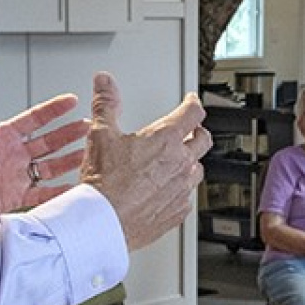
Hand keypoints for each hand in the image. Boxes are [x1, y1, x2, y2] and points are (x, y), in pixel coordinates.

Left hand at [0, 79, 90, 224]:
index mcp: (2, 136)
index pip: (34, 119)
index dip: (53, 110)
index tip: (71, 101)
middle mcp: (12, 155)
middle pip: (48, 141)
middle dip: (69, 133)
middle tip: (88, 126)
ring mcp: (16, 175)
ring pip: (50, 166)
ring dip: (68, 159)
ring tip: (87, 153)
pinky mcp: (14, 196)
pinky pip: (41, 193)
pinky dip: (58, 191)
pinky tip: (72, 186)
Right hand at [78, 72, 211, 249]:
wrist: (103, 221)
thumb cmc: (103, 182)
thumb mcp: (101, 134)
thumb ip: (106, 104)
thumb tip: (105, 83)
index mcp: (166, 139)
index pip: (193, 113)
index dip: (193, 103)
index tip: (191, 101)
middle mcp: (180, 163)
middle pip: (203, 141)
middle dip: (198, 132)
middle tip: (191, 130)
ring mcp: (182, 188)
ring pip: (197, 170)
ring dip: (190, 162)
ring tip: (179, 161)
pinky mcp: (178, 211)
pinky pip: (187, 197)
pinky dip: (181, 190)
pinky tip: (169, 190)